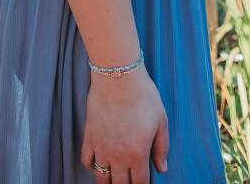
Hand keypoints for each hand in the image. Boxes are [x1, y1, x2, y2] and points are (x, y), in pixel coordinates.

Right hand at [81, 63, 169, 179]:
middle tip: (129, 179)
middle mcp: (117, 156)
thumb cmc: (143, 95)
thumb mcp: (161, 120)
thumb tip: (162, 168)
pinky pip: (86, 161)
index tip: (143, 182)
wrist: (118, 76)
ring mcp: (101, 147)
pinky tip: (100, 162)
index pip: (139, 183)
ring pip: (101, 178)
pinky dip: (92, 166)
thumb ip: (162, 147)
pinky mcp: (89, 136)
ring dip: (108, 181)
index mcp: (137, 154)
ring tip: (114, 178)